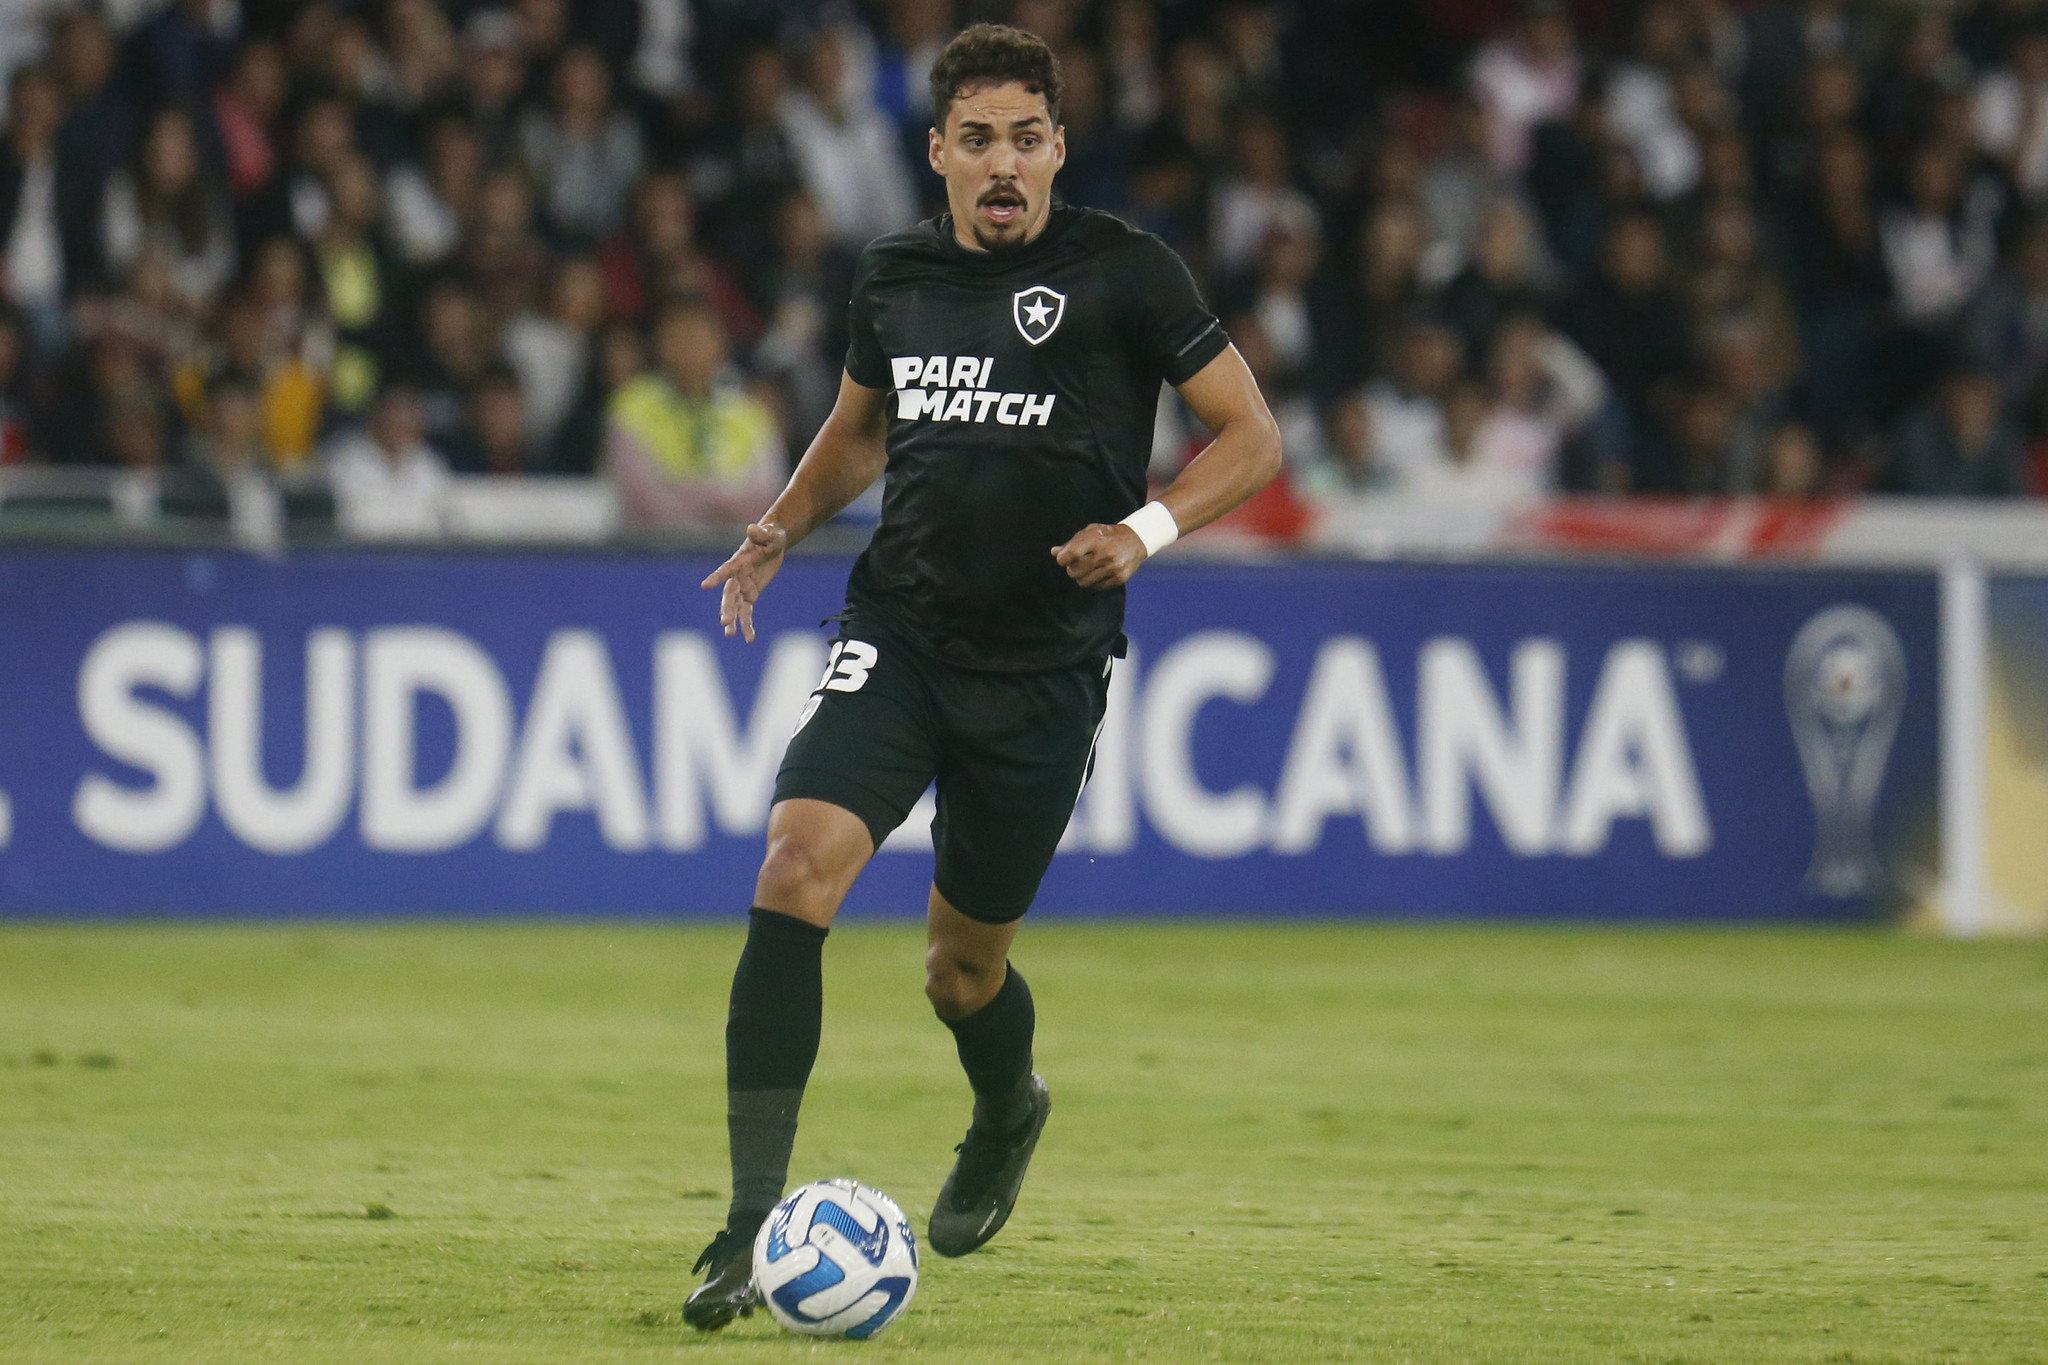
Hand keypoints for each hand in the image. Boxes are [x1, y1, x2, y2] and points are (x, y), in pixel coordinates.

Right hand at [701, 521, 788, 641]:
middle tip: (724, 622)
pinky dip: (748, 625)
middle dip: (727, 608)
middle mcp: (737, 576)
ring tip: (730, 635)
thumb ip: (760, 533)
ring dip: (734, 621)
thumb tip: (752, 527)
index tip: (705, 586)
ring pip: (736, 607)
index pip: (726, 570)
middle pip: (729, 594)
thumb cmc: (770, 535)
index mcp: (739, 561)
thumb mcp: (769, 534)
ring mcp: (743, 587)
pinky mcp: (751, 594)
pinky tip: (749, 639)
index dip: (716, 577)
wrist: (773, 542)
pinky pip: (748, 612)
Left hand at [1052, 522, 1147, 589]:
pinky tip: (1099, 572)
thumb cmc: (1107, 535)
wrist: (1136, 540)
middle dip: (1071, 568)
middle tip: (1078, 563)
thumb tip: (1054, 553)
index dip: (1062, 559)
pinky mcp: (1120, 578)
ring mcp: (1113, 567)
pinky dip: (1094, 582)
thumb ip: (1071, 543)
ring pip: (1083, 582)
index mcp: (1095, 539)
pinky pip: (1096, 587)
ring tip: (1088, 568)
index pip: (1070, 555)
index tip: (1063, 559)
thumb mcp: (1089, 532)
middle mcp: (1105, 553)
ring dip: (1081, 577)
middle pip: (1073, 571)